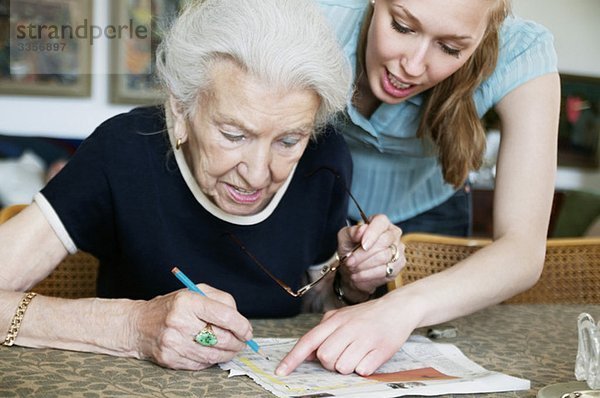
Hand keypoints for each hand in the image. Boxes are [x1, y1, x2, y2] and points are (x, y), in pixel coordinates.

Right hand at [131, 284, 252, 369]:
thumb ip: (220, 300)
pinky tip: (212, 353)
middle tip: (243, 342)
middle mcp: (179, 322)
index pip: (224, 315)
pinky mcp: (170, 359)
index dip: (241, 325)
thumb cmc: (172, 307)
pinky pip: (200, 364)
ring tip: (233, 349)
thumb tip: (240, 320)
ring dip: (228, 354)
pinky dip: (211, 360)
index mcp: (187, 301)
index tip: (247, 331)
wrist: (138, 325)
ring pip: (212, 354)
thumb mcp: (195, 293)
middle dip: (238, 342)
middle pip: (220, 337)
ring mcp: (173, 342)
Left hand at [276, 295, 414, 375]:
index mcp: (335, 320)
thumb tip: (308, 353)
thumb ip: (323, 333)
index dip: (292, 358)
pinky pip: (362, 371)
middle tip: (343, 352)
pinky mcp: (381, 350)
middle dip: (330, 362)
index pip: (308, 341)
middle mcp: (348, 328)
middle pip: (324, 358)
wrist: (398, 308)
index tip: (280, 372)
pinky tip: (370, 354)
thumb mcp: (341, 317)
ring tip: (358, 352)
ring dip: (348, 365)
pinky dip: (364, 367)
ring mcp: (365, 339)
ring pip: (342, 367)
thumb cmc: (367, 315)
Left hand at [337, 214, 404, 294]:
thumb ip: (352, 232)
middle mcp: (393, 234)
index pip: (381, 222)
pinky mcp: (398, 266)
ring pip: (384, 258)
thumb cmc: (349, 248)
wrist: (352, 268)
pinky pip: (385, 271)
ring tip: (352, 269)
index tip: (362, 245)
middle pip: (383, 242)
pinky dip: (368, 275)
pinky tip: (358, 276)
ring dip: (364, 265)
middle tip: (349, 262)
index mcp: (381, 222)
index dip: (372, 233)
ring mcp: (398, 250)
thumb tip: (361, 230)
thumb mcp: (345, 237)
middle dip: (363, 254)